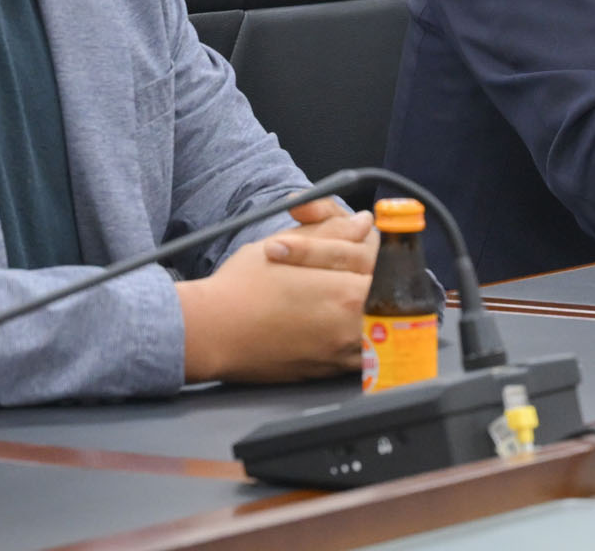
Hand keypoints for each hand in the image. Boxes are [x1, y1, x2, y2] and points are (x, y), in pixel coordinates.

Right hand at [176, 205, 374, 384]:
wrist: (208, 333)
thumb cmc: (240, 288)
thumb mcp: (286, 246)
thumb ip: (333, 234)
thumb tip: (362, 224)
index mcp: (345, 294)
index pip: (382, 264)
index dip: (375, 247)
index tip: (367, 240)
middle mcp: (349, 329)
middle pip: (386, 297)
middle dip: (379, 277)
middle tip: (367, 266)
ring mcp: (338, 355)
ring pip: (381, 331)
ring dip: (378, 312)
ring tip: (369, 297)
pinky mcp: (324, 371)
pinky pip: (361, 357)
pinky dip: (365, 341)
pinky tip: (353, 327)